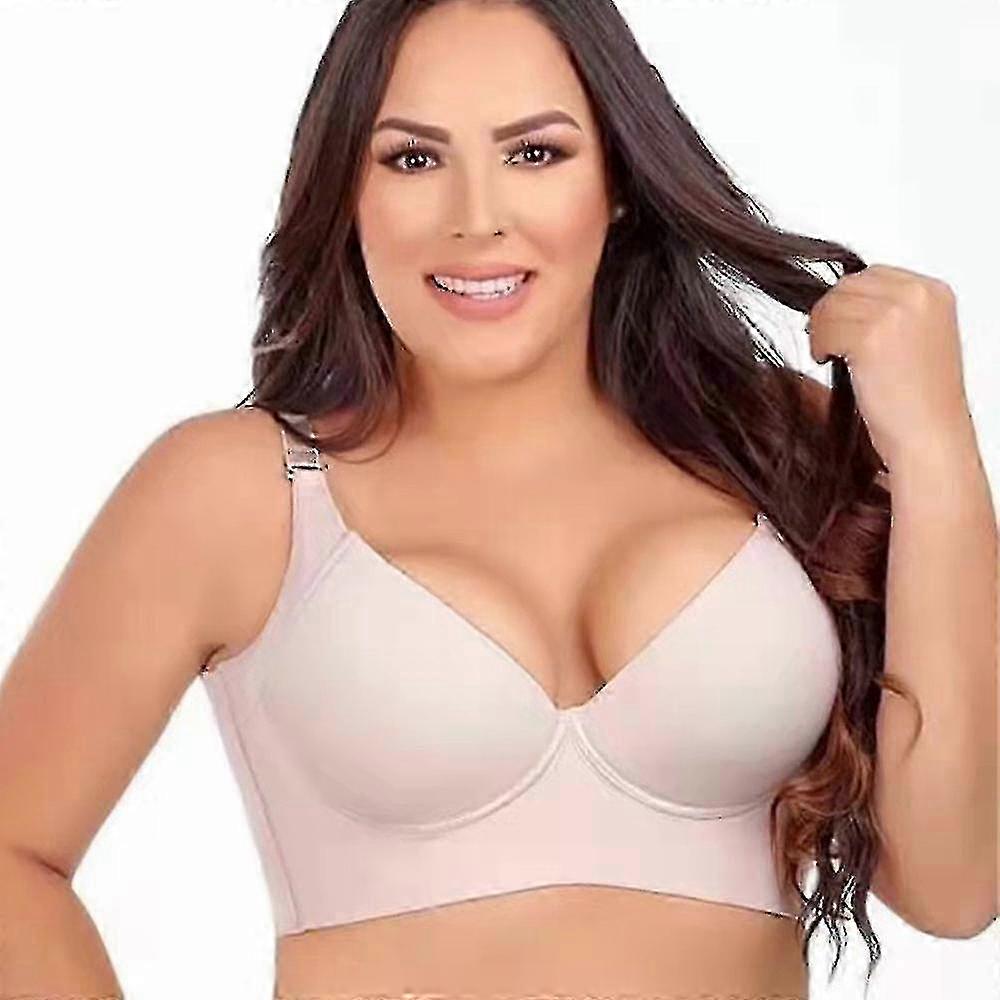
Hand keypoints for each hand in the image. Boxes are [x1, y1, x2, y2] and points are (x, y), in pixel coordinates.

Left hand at [806, 263, 974, 469]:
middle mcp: (918, 296)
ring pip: (831, 305)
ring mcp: (895, 314)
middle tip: (827, 341)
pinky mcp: (871, 337)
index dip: (847, 299)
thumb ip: (890, 310)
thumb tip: (842, 298)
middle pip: (847, 285)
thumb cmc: (920, 399)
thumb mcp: (916, 338)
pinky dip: (819, 345)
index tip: (840, 322)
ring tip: (829, 354)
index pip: (871, 274)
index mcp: (933, 292)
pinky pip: (824, 329)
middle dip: (830, 312)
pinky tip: (828, 361)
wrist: (929, 435)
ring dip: (821, 330)